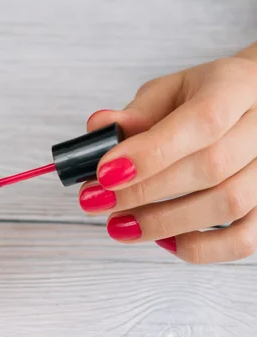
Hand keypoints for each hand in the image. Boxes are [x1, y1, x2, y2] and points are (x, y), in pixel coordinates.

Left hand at [80, 42, 256, 263]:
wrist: (251, 104)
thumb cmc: (206, 97)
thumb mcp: (170, 91)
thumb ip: (136, 112)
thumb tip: (97, 128)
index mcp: (236, 88)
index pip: (202, 121)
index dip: (151, 152)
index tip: (105, 172)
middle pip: (210, 168)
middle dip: (143, 191)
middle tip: (96, 200)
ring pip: (227, 205)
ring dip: (163, 222)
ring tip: (118, 225)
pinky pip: (244, 239)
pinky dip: (200, 247)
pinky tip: (163, 241)